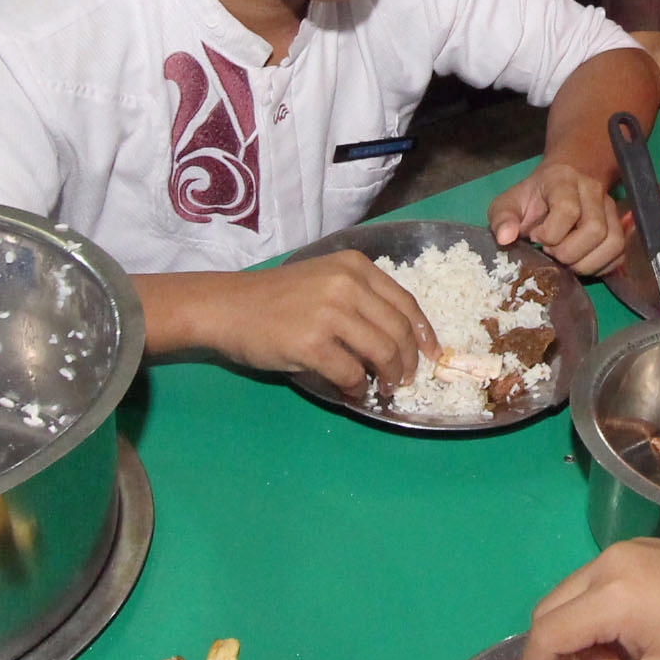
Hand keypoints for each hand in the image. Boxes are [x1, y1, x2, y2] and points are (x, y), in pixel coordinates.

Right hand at [217, 254, 436, 395]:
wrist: (228, 307)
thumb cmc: (274, 298)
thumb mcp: (323, 280)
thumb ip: (359, 301)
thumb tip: (396, 342)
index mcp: (354, 267)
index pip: (405, 302)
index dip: (423, 333)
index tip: (431, 354)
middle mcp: (347, 284)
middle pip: (399, 330)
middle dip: (409, 361)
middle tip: (405, 380)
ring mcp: (330, 313)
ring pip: (383, 352)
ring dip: (389, 377)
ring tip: (383, 389)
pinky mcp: (313, 343)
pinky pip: (352, 372)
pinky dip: (358, 388)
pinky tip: (353, 392)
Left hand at [490, 159, 628, 277]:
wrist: (563, 182)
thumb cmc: (534, 198)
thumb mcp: (509, 203)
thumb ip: (502, 218)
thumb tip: (505, 238)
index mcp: (563, 180)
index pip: (568, 209)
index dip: (551, 233)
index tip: (537, 237)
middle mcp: (593, 190)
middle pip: (595, 229)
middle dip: (569, 252)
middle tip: (552, 252)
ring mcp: (611, 208)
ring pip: (613, 243)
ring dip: (586, 263)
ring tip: (566, 259)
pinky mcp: (620, 226)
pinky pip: (619, 254)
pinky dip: (600, 267)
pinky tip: (580, 262)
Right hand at [513, 542, 659, 659]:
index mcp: (612, 594)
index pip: (548, 633)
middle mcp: (609, 563)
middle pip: (551, 610)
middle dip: (556, 656)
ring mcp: (624, 551)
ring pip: (571, 596)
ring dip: (578, 637)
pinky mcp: (640, 550)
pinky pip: (595, 584)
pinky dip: (596, 617)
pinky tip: (629, 643)